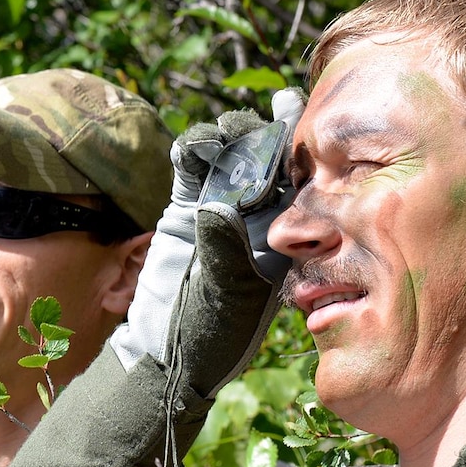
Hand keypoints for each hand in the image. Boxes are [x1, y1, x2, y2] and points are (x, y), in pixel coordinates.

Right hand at [109, 90, 304, 401]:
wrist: (163, 353)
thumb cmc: (209, 337)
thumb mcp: (225, 300)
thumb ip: (224, 253)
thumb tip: (219, 207)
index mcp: (287, 238)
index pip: (301, 183)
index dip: (302, 147)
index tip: (300, 113)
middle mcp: (258, 218)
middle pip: (264, 159)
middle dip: (260, 134)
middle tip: (254, 122)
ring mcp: (218, 210)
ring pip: (228, 156)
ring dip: (225, 138)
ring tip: (220, 136)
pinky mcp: (183, 210)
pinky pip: (189, 169)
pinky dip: (190, 151)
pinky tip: (190, 146)